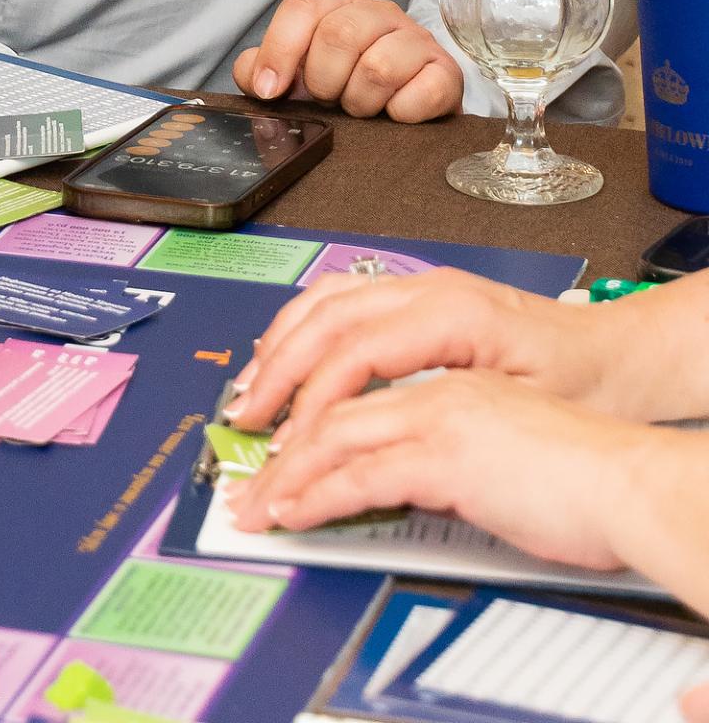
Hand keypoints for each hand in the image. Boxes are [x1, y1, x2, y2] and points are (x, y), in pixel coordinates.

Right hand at [225, 266, 600, 435]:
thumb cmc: (584, 383)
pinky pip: (343, 300)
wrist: (620, 353)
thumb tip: (379, 444)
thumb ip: (445, 419)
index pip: (354, 350)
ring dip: (280, 344)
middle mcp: (427, 289)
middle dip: (277, 370)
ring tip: (251, 388)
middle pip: (326, 318)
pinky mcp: (418, 298)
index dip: (311, 398)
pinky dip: (304, 328)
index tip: (287, 441)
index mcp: (450, 312)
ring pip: (326, 300)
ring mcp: (419, 287)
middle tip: (246, 418)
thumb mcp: (520, 409)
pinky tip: (286, 355)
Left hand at [225, 374, 705, 600]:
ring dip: (286, 470)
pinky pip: (360, 472)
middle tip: (246, 468)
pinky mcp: (444, 456)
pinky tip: (294, 511)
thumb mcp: (498, 430)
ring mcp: (436, 414)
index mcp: (446, 366)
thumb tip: (412, 460)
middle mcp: (433, 380)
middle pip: (329, 389)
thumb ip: (450, 432)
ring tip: (258, 501)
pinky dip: (317, 493)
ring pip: (334, 431)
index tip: (275, 422)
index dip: (304, 386)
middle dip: (277, 428)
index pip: (352, 359)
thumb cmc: (577, 461)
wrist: (623, 475)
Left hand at [232, 0, 462, 119]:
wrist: (412, 109)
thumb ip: (263, 71)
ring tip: (362, 109)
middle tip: (330, 100)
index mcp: (337, 7)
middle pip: (339, 35)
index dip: (279, 51)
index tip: (270, 91)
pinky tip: (395, 115)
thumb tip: (254, 79)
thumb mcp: (300, 76)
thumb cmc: (347, 87)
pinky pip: (420, 93)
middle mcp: (378, 14)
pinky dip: (400, 114)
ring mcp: (416, 40)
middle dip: (324, 81)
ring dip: (361, 102)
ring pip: (378, 67)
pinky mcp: (447, 73)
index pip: (302, 8)